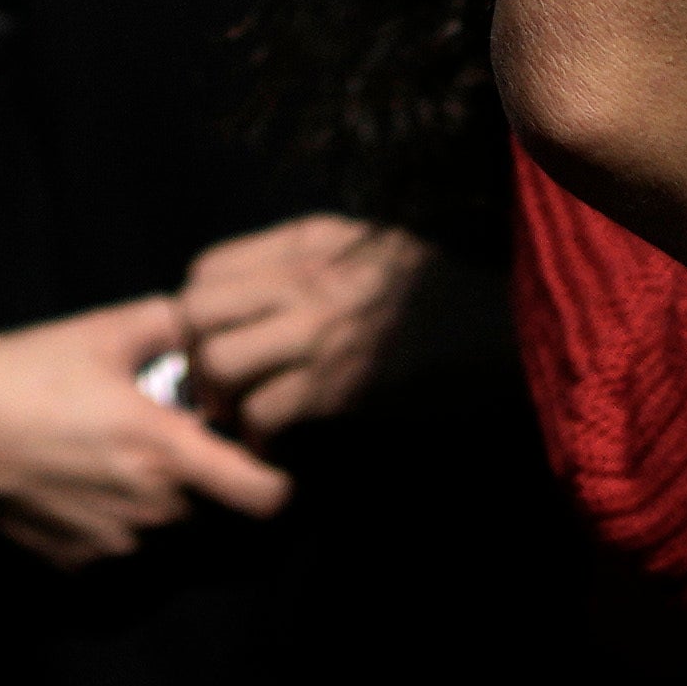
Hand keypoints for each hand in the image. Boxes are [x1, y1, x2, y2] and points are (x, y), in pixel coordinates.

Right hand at [0, 295, 288, 567]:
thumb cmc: (24, 371)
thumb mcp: (102, 329)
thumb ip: (169, 325)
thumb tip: (203, 329)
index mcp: (165, 450)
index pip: (261, 493)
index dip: (272, 477)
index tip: (254, 455)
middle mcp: (147, 507)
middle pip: (199, 498)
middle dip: (184, 467)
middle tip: (140, 422)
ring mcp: (108, 540)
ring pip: (154, 521)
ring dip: (142, 491)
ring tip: (93, 444)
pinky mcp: (70, 558)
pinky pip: (109, 539)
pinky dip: (100, 513)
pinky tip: (65, 474)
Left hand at [170, 212, 433, 446]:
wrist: (490, 330)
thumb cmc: (422, 296)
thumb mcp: (358, 250)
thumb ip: (293, 263)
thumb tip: (229, 298)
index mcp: (307, 243)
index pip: (206, 271)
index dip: (199, 313)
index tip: (217, 342)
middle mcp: (305, 281)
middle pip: (197, 312)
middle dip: (196, 355)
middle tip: (218, 386)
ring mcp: (320, 333)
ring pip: (219, 361)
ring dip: (223, 398)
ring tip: (245, 414)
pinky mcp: (338, 387)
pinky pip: (262, 412)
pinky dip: (260, 436)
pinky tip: (279, 441)